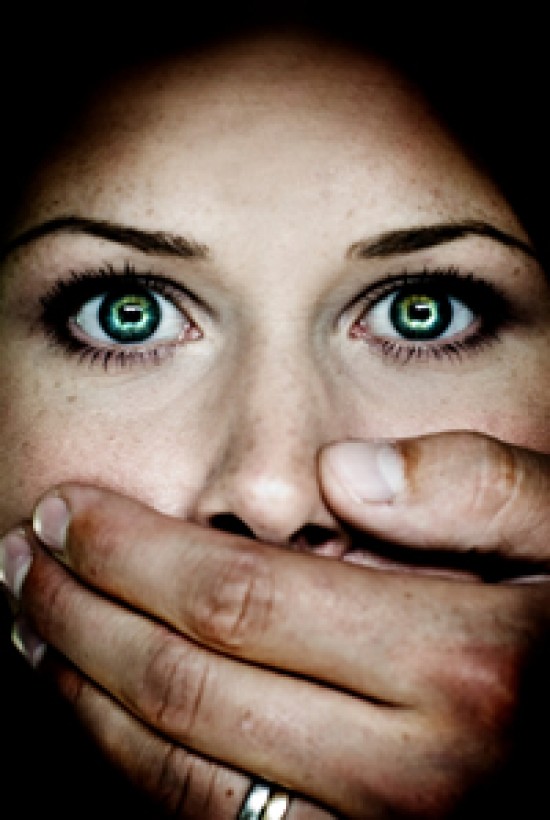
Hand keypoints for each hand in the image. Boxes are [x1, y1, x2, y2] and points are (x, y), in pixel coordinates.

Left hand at [2, 432, 549, 817]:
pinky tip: (96, 711)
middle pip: (188, 688)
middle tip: (24, 561)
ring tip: (33, 631)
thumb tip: (344, 474)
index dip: (133, 553)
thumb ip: (479, 488)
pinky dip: (132, 768)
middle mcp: (411, 774)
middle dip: (82, 616)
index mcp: (461, 665)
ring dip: (83, 697)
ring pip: (179, 776)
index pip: (240, 598)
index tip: (69, 512)